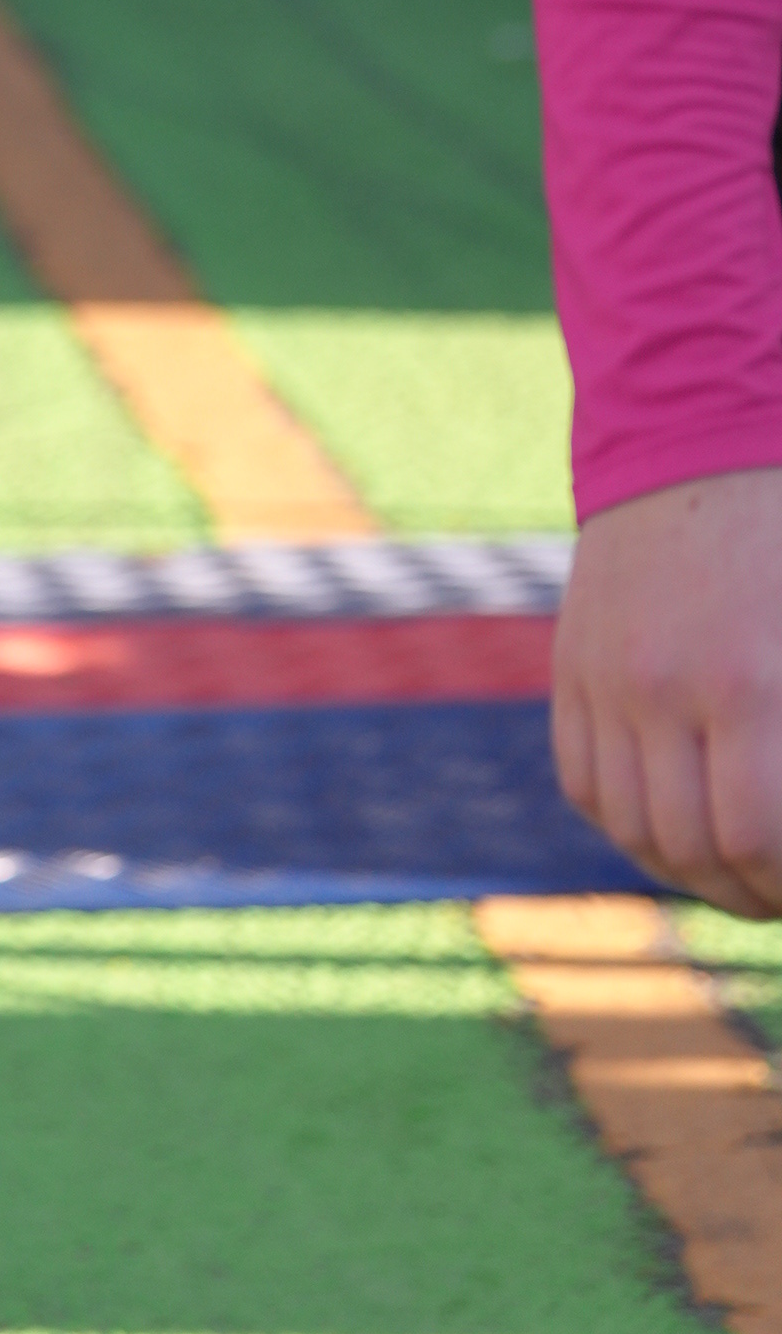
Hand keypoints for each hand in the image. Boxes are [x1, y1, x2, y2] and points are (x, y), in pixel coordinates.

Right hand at [553, 470, 781, 916]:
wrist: (692, 438)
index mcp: (746, 681)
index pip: (751, 838)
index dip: (781, 884)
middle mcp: (661, 687)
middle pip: (686, 845)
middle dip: (742, 892)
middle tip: (775, 894)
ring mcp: (604, 676)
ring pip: (626, 825)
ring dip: (678, 869)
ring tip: (724, 873)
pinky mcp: (572, 666)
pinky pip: (582, 779)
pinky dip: (621, 822)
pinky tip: (666, 828)